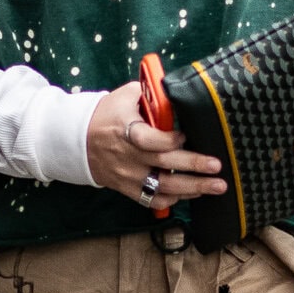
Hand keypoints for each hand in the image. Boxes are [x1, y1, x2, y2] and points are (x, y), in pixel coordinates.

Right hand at [86, 80, 227, 207]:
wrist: (77, 140)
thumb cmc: (106, 115)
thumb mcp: (124, 96)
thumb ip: (150, 94)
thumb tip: (177, 92)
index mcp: (125, 130)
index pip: (147, 140)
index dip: (168, 140)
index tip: (184, 135)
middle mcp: (127, 156)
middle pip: (163, 164)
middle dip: (193, 165)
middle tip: (216, 166)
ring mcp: (128, 175)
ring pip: (162, 187)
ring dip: (192, 188)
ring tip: (216, 186)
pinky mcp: (127, 188)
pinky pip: (152, 200)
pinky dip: (173, 199)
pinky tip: (193, 193)